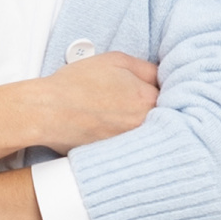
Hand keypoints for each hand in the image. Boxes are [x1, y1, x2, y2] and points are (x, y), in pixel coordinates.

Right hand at [30, 51, 157, 154]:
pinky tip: (113, 134)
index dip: (163, 94)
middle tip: (137, 108)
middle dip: (158, 113)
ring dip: (144, 130)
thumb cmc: (77, 84)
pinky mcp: (116, 158)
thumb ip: (146, 68)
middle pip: (164, 120)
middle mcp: (143, 126)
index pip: (173, 97)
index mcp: (147, 99)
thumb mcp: (116, 61)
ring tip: (122, 120)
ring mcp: (130, 145)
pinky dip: (130, 144)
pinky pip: (133, 151)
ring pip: (149, 136)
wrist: (47, 112)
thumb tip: (162, 77)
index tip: (154, 94)